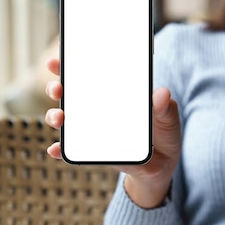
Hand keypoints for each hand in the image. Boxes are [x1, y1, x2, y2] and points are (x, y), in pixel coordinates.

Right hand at [44, 58, 181, 207]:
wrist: (162, 164)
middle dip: (57, 88)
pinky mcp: (93, 152)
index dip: (70, 65)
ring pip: (66, 120)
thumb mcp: (169, 118)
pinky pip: (71, 150)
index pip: (90, 75)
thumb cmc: (164, 134)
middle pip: (70, 95)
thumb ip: (166, 107)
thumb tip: (163, 93)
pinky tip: (56, 150)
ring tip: (59, 118)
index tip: (56, 61)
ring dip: (55, 116)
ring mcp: (93, 130)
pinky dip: (60, 150)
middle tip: (57, 89)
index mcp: (115, 94)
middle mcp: (99, 110)